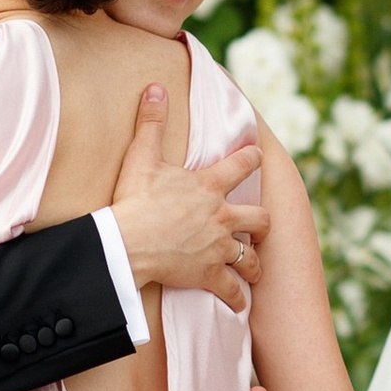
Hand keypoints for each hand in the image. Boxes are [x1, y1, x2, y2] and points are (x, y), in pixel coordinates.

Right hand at [110, 86, 269, 308]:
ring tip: (253, 267)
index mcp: (209, 186)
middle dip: (262, 221)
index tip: (258, 156)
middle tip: (259, 224)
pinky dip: (237, 298)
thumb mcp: (142, 156)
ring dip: (254, 262)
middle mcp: (222, 216)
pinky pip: (232, 290)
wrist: (127, 242)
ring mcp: (218, 247)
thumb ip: (152, 121)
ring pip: (252, 256)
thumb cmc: (134, 200)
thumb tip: (156, 86)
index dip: (252, 158)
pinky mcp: (209, 274)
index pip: (242, 165)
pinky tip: (239, 304)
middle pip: (260, 217)